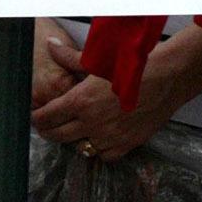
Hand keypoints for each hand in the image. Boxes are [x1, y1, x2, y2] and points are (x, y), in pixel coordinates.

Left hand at [28, 26, 164, 158]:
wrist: (167, 77)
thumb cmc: (132, 65)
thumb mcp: (97, 60)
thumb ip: (68, 58)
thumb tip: (50, 46)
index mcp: (80, 101)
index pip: (48, 117)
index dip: (37, 118)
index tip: (34, 117)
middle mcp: (93, 123)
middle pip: (59, 136)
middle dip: (49, 131)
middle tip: (46, 127)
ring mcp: (110, 137)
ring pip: (81, 148)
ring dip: (74, 140)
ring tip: (72, 130)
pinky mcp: (128, 145)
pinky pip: (104, 155)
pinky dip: (98, 149)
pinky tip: (97, 138)